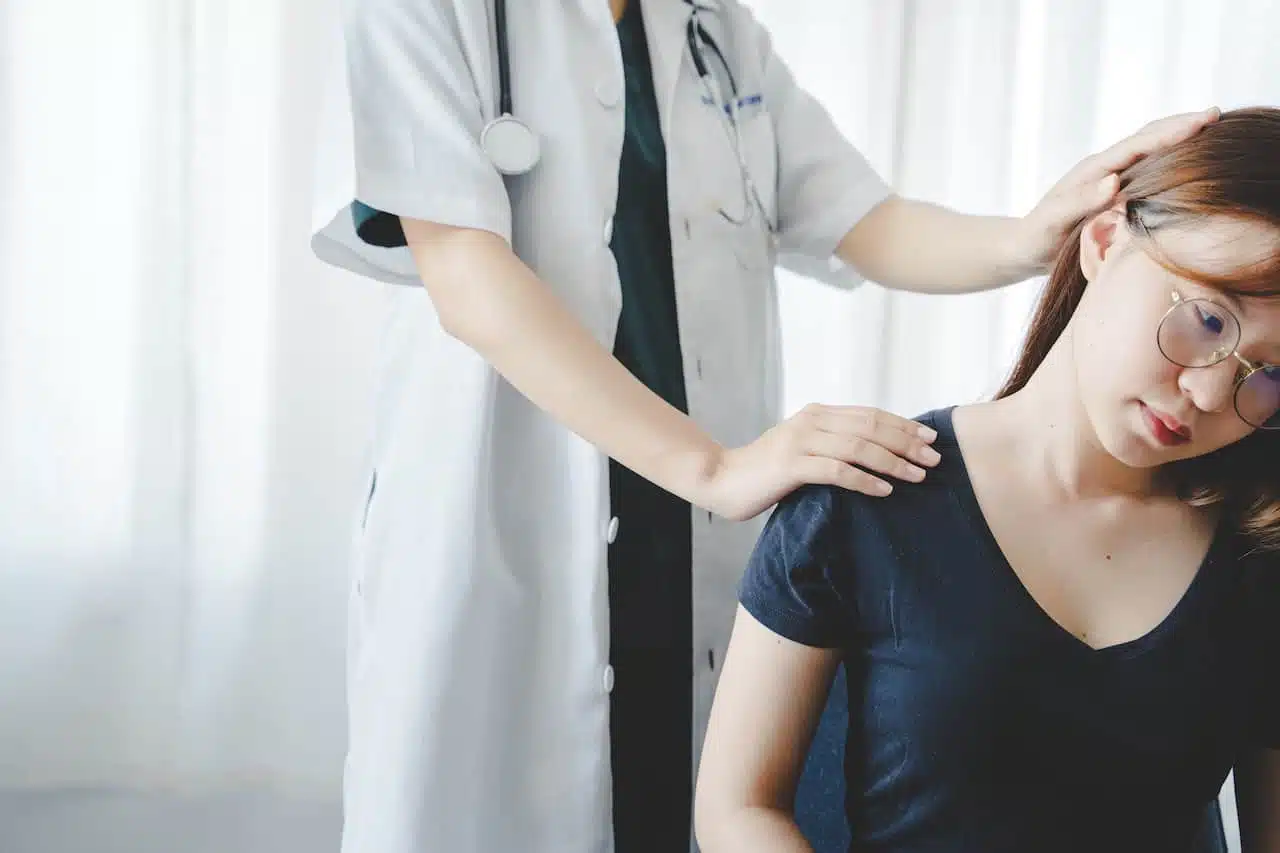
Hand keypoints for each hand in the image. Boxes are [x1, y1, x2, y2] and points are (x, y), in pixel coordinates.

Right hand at [697, 404, 941, 521]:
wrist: (720, 478)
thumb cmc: (765, 471)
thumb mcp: (802, 449)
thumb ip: (831, 445)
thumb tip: (874, 453)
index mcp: (817, 414)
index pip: (870, 414)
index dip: (903, 425)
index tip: (930, 438)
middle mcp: (811, 421)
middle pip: (871, 427)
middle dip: (907, 442)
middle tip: (934, 458)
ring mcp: (800, 442)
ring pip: (859, 447)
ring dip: (893, 462)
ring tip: (917, 476)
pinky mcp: (791, 466)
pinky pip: (837, 471)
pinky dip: (865, 480)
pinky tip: (884, 491)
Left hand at [1014, 106, 1219, 274]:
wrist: (1022, 248)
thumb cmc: (1036, 238)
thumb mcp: (1054, 223)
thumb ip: (1081, 202)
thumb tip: (1114, 180)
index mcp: (1092, 172)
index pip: (1137, 147)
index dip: (1170, 133)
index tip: (1202, 120)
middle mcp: (1103, 170)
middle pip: (1147, 139)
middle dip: (1180, 126)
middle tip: (1217, 114)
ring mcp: (1108, 181)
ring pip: (1148, 152)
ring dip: (1177, 138)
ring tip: (1210, 128)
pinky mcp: (1112, 195)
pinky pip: (1146, 171)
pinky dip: (1168, 160)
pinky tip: (1186, 163)